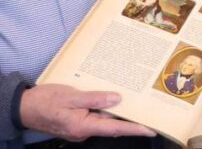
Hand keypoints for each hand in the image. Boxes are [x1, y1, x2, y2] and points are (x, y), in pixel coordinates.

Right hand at [20, 84, 155, 140]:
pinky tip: (115, 99)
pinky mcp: (78, 121)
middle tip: (151, 112)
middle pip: (112, 125)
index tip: (151, 130)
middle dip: (131, 120)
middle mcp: (84, 130)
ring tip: (137, 102)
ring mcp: (81, 127)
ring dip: (119, 112)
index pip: (114, 129)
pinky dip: (107, 109)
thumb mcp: (70, 96)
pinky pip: (96, 116)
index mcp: (82, 126)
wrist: (24, 107)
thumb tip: (117, 99)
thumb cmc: (45, 101)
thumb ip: (94, 98)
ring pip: (105, 120)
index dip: (134, 130)